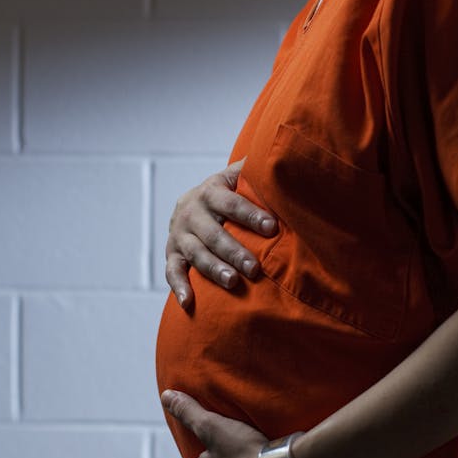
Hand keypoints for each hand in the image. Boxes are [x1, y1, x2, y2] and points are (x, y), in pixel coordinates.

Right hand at [165, 159, 277, 307]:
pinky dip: (179, 287)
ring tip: (232, 282)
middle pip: (212, 234)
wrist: (194, 204)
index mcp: (210, 191)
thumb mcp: (238, 177)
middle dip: (234, 251)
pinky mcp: (172, 254)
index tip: (271, 228)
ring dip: (213, 269)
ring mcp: (179, 235)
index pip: (230, 203)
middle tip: (255, 268)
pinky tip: (188, 303)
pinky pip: (173, 272)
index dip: (250, 215)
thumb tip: (285, 155)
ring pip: (195, 254)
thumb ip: (255, 170)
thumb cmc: (228, 194)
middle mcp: (191, 212)